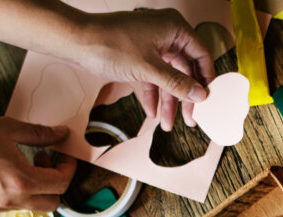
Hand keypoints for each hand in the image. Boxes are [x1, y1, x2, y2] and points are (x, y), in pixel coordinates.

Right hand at [0, 116, 76, 211]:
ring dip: (39, 187)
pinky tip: (6, 170)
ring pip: (34, 206)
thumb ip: (40, 134)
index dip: (68, 168)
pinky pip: (15, 205)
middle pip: (54, 202)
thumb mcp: (7, 128)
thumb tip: (61, 134)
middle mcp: (13, 200)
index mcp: (22, 182)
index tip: (63, 153)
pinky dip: (21, 191)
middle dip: (56, 182)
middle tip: (45, 159)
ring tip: (23, 162)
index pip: (61, 184)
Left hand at [76, 9, 214, 130]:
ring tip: (167, 123)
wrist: (75, 42)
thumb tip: (201, 94)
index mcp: (174, 28)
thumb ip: (177, 83)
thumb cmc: (109, 44)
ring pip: (168, 77)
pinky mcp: (139, 56)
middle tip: (189, 118)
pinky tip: (152, 112)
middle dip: (184, 97)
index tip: (207, 99)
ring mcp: (152, 45)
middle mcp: (166, 34)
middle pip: (185, 70)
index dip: (205, 79)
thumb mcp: (149, 69)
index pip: (201, 54)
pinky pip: (153, 78)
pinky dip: (152, 95)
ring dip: (168, 101)